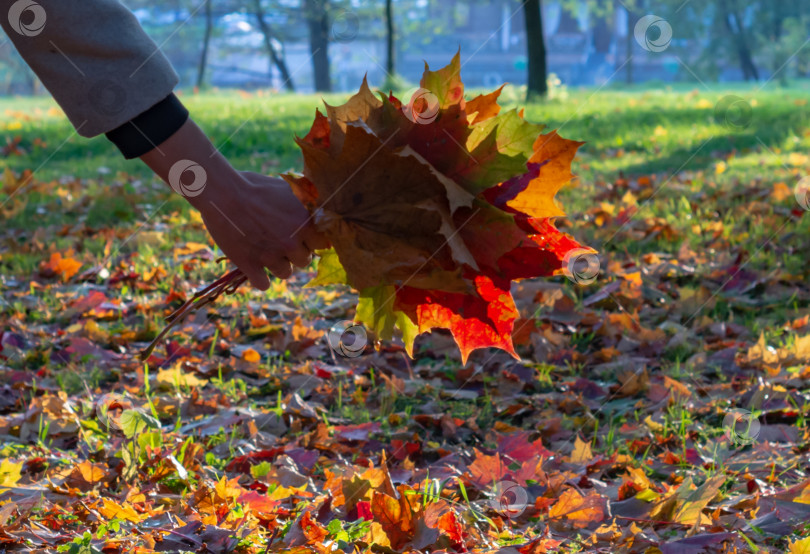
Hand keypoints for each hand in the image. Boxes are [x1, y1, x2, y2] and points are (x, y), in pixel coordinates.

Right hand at [140, 119, 327, 289]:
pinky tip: (255, 266)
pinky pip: (263, 284)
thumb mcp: (288, 189)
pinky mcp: (250, 265)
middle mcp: (292, 242)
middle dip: (294, 252)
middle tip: (280, 240)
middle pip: (304, 261)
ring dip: (279, 265)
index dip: (312, 240)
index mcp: (305, 223)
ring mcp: (271, 256)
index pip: (323, 244)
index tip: (303, 236)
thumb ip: (306, 204)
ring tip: (267, 251)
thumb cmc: (255, 186)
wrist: (222, 192)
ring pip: (286, 274)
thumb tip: (320, 212)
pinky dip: (260, 278)